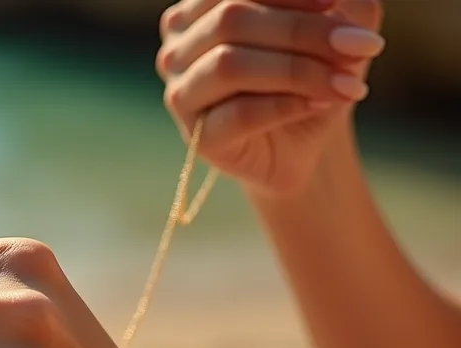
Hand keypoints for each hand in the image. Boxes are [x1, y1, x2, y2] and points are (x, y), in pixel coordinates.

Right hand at [159, 0, 383, 196]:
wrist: (304, 142)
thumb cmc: (311, 73)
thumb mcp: (335, 27)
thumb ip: (342, 4)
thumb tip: (338, 2)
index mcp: (199, 10)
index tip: (334, 2)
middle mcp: (178, 48)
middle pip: (230, 20)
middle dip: (301, 30)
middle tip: (360, 46)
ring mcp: (181, 94)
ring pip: (229, 66)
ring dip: (299, 70)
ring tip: (349, 83)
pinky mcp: (199, 138)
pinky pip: (240, 114)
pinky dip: (288, 105)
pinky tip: (322, 104)